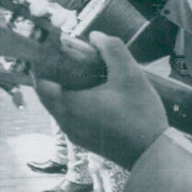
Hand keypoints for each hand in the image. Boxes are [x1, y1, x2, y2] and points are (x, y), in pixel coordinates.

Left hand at [32, 31, 168, 169]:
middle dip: (55, 74)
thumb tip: (95, 36)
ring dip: (66, 89)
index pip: (39, 82)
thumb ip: (112, 49)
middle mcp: (64, 121)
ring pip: (59, 105)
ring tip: (85, 73)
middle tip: (71, 58)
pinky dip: (75, 102)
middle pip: (48, 93)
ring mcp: (73, 133)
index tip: (53, 50)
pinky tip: (96, 94)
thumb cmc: (140, 115)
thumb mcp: (130, 75)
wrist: (152, 156)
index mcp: (67, 104)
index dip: (42, 64)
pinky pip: (70, 116)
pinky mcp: (84, 140)